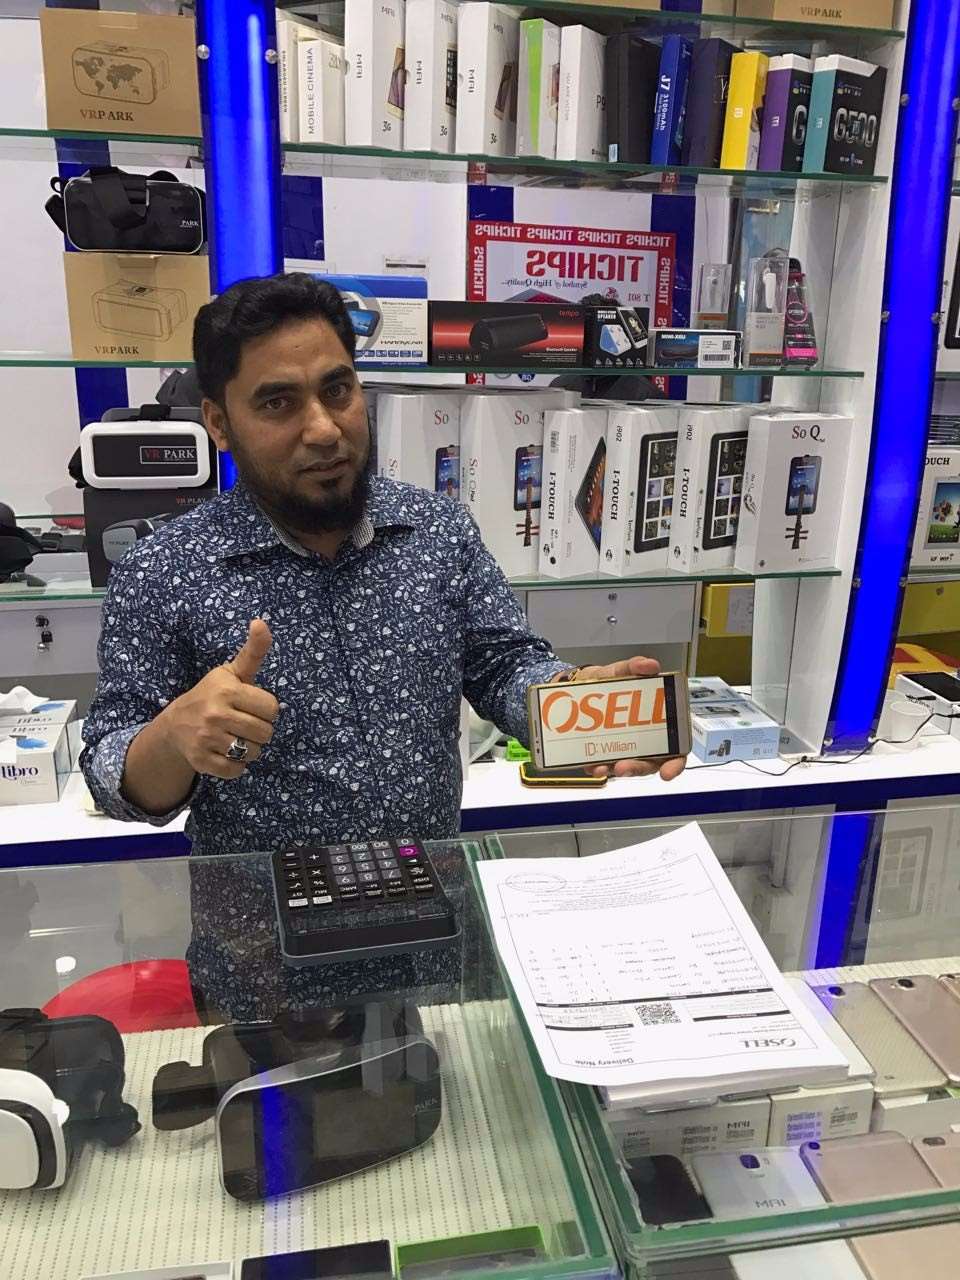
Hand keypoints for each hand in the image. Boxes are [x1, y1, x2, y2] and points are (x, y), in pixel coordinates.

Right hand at [157, 619, 279, 779]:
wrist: (175, 724)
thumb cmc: (213, 695)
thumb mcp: (232, 672)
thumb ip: (253, 651)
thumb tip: (261, 622)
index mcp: (227, 691)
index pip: (272, 708)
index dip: (266, 709)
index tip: (251, 706)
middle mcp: (216, 715)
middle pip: (266, 733)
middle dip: (260, 730)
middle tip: (243, 723)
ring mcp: (207, 739)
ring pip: (253, 753)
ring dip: (249, 749)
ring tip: (235, 737)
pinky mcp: (201, 762)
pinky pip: (237, 771)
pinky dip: (236, 766)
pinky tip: (225, 752)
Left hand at [576, 655, 686, 781]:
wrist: (579, 686)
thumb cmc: (609, 682)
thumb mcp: (620, 670)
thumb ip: (634, 666)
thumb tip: (650, 665)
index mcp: (658, 724)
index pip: (675, 750)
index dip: (675, 764)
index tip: (669, 771)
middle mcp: (644, 741)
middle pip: (649, 764)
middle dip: (638, 769)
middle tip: (625, 766)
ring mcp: (624, 750)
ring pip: (626, 768)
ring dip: (617, 770)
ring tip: (607, 766)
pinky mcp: (603, 754)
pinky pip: (603, 766)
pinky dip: (598, 768)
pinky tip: (593, 764)